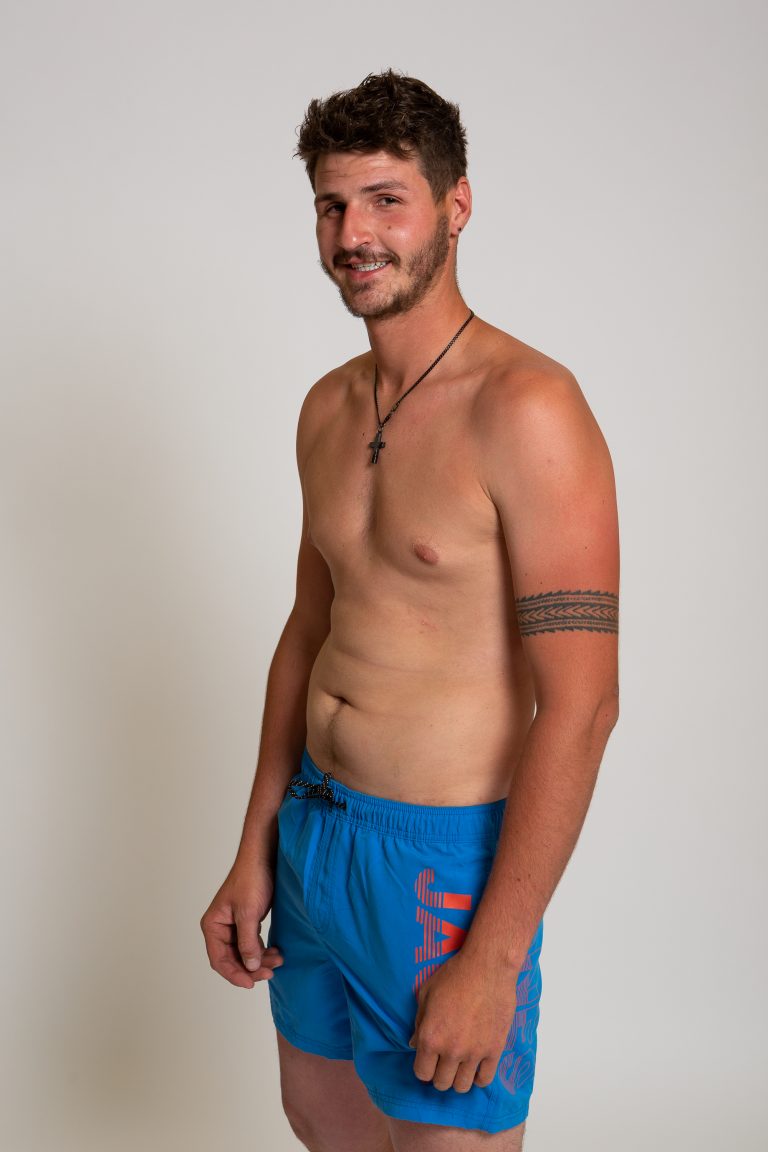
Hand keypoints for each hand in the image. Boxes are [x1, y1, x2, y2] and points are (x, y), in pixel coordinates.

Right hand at [200, 858, 283, 988]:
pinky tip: (275, 952)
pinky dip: (263, 950)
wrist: (265, 857)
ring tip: (278, 960)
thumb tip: (250, 967)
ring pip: (244, 953)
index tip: (251, 983)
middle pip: (232, 959)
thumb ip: (248, 943)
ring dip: (260, 960)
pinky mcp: (248, 921)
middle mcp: (221, 927)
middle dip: (251, 968)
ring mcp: (234, 925)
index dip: (234, 974)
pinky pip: (253, 943)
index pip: (219, 960)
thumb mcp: (249, 913)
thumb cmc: (252, 879)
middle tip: (270, 972)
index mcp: (213, 925)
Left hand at [408, 950, 517, 1092]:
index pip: (421, 1073)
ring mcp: (474, 1053)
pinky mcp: (494, 1050)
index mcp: (430, 1037)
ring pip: (462, 1086)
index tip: (427, 1062)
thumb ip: (418, 1022)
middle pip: (442, 1083)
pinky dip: (478, 1077)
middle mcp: (450, 1050)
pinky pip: (485, 1080)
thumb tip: (414, 1044)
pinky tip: (476, 1066)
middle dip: (439, 1075)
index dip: (423, 1069)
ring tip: (459, 1066)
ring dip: (458, 1079)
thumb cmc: (454, 975)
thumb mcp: (426, 994)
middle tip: (443, 1063)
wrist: (488, 967)